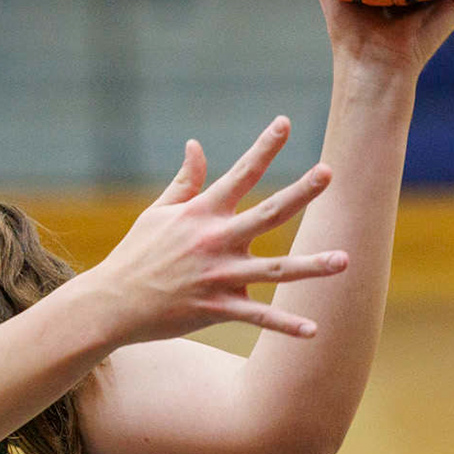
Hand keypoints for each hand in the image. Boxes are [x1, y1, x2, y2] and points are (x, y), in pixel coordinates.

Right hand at [81, 117, 341, 343]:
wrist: (110, 304)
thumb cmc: (134, 255)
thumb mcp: (157, 214)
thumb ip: (184, 181)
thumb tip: (197, 145)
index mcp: (201, 214)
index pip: (239, 174)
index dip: (264, 147)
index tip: (285, 123)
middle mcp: (214, 241)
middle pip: (268, 213)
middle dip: (300, 193)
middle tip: (329, 173)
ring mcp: (218, 276)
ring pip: (274, 269)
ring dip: (311, 266)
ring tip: (344, 259)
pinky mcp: (216, 307)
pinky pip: (257, 316)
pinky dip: (285, 325)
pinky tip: (314, 330)